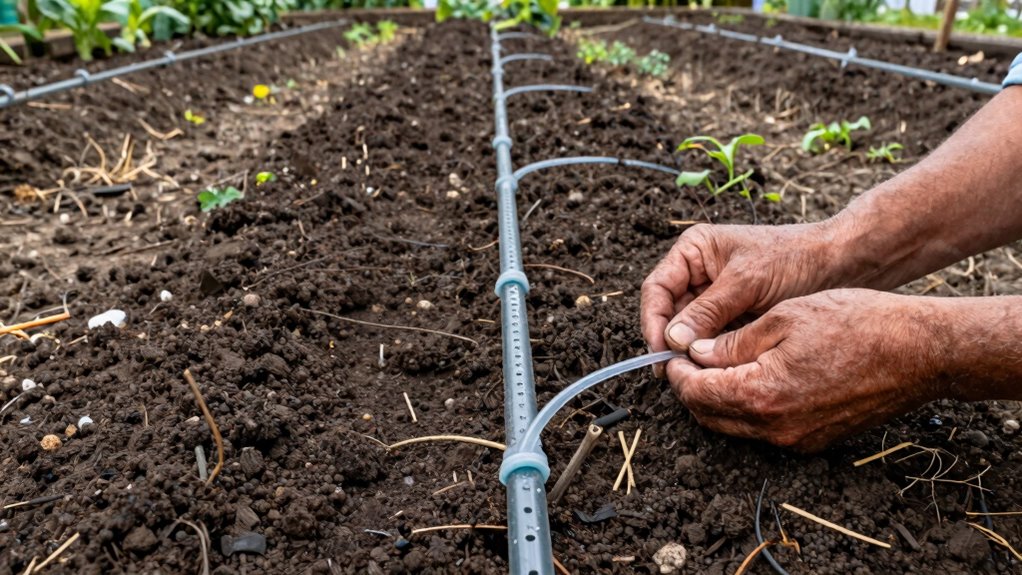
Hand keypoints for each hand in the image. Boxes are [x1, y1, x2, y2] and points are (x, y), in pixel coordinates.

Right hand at [640, 223, 841, 358]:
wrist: (840, 265)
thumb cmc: (794, 258)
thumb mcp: (747, 281)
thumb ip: (708, 310)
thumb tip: (672, 340)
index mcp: (694, 252)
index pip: (657, 289)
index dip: (653, 320)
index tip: (661, 349)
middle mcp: (698, 274)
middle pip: (667, 313)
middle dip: (669, 340)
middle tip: (674, 370)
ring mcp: (714, 299)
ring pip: (687, 331)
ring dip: (688, 351)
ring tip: (693, 374)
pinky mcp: (731, 320)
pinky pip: (709, 341)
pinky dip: (708, 356)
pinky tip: (711, 371)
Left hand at [667, 289, 949, 451]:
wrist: (919, 351)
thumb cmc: (855, 323)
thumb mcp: (783, 317)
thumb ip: (732, 342)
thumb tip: (696, 353)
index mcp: (761, 393)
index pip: (694, 391)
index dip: (676, 370)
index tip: (672, 350)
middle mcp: (774, 427)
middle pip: (708, 415)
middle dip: (691, 387)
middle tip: (688, 357)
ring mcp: (795, 439)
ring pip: (733, 426)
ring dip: (717, 398)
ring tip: (716, 364)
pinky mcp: (813, 441)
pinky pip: (763, 429)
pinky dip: (747, 407)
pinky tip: (751, 377)